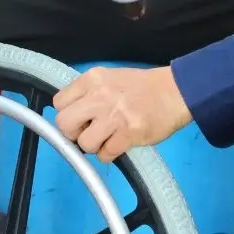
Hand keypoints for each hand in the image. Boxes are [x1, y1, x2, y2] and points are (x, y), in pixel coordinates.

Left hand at [53, 65, 191, 161]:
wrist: (175, 92)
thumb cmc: (142, 87)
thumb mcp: (109, 79)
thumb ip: (88, 93)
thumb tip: (70, 115)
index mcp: (92, 79)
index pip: (59, 102)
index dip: (67, 114)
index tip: (79, 119)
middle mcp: (99, 96)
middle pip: (64, 124)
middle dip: (73, 134)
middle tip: (88, 133)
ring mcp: (113, 116)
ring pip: (84, 143)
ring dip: (94, 146)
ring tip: (107, 139)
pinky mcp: (128, 134)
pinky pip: (105, 154)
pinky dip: (109, 154)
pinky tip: (119, 144)